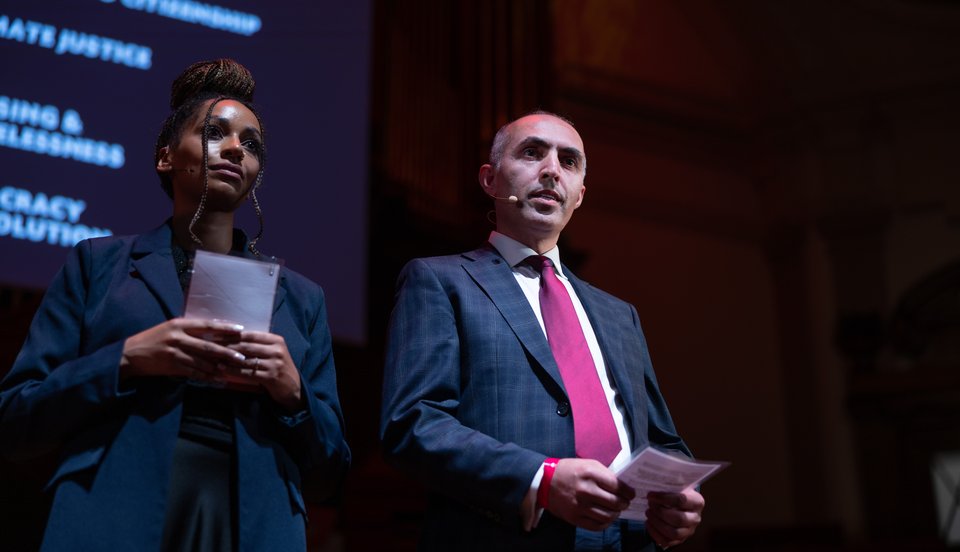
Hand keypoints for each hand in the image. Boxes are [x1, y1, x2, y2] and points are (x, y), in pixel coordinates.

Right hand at [120, 318, 243, 380]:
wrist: (130, 354)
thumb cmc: (153, 339)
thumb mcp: (170, 328)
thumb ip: (190, 329)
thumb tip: (216, 328)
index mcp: (179, 324)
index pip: (207, 325)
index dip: (224, 328)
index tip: (240, 330)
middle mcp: (178, 336)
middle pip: (207, 345)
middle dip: (226, 352)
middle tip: (242, 357)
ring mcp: (174, 352)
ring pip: (202, 361)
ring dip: (218, 367)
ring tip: (233, 370)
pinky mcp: (171, 366)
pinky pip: (193, 372)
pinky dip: (206, 377)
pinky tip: (217, 380)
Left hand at [222, 331, 303, 411]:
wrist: (294, 388)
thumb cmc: (279, 368)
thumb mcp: (273, 353)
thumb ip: (258, 345)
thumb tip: (233, 337)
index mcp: (276, 340)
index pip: (250, 334)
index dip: (232, 334)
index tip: (216, 334)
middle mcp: (276, 350)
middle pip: (247, 346)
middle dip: (227, 346)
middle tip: (211, 346)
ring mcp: (275, 364)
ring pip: (246, 360)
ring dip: (228, 360)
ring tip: (214, 359)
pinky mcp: (271, 377)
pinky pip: (248, 373)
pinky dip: (234, 371)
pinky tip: (223, 370)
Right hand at [545, 458, 635, 530]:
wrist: (545, 481)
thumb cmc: (569, 471)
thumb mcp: (588, 464)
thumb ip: (605, 474)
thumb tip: (622, 487)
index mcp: (590, 473)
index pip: (618, 486)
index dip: (628, 491)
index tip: (631, 493)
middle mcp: (585, 490)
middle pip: (615, 502)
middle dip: (624, 503)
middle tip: (625, 502)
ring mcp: (580, 506)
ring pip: (608, 516)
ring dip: (616, 514)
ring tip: (616, 510)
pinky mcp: (575, 518)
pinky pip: (597, 526)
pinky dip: (606, 523)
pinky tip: (606, 517)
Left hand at [646, 488, 704, 548]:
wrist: (681, 506)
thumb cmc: (677, 494)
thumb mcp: (676, 487)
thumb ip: (668, 485)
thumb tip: (652, 482)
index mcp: (697, 502)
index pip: (681, 500)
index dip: (664, 498)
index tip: (650, 495)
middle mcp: (695, 518)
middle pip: (679, 519)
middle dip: (660, 512)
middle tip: (649, 505)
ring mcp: (689, 531)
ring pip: (673, 532)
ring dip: (657, 523)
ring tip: (648, 513)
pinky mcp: (680, 540)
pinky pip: (667, 541)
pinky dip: (654, 533)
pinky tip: (648, 523)